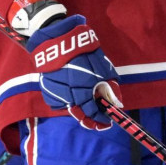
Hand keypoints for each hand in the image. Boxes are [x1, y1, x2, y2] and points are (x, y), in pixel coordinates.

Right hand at [26, 15, 122, 129]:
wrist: (59, 42)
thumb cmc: (85, 54)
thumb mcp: (104, 69)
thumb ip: (110, 88)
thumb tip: (117, 103)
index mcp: (84, 92)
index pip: (93, 113)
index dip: (101, 119)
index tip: (107, 122)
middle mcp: (69, 97)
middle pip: (80, 115)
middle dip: (90, 120)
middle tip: (97, 122)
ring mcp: (56, 95)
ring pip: (70, 109)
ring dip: (79, 110)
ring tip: (86, 108)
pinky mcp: (47, 90)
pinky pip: (59, 102)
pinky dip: (68, 102)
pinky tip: (73, 97)